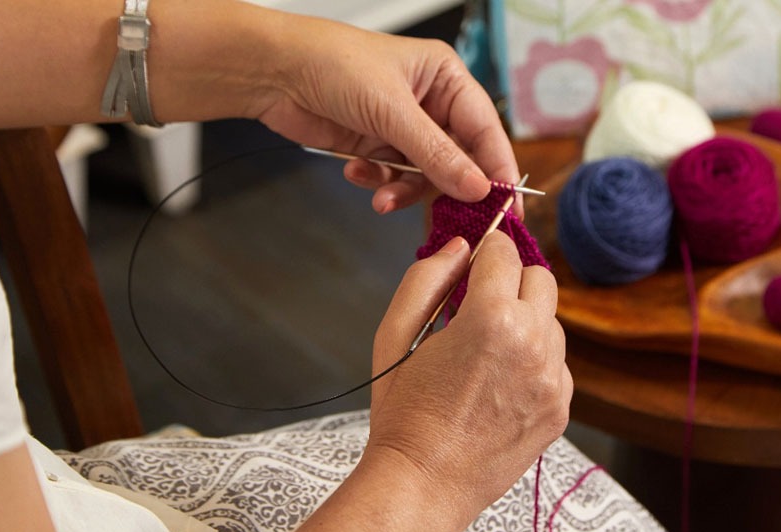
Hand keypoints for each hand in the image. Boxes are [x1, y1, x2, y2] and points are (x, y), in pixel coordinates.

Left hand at [254, 17, 519, 214]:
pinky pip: (394, 178)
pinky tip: (356, 171)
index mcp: (446, 78)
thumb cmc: (333, 64)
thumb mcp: (392, 110)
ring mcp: (403, 127)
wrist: (273, 71)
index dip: (498, 170)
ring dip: (403, 189)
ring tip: (381, 196)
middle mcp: (430, 103)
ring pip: (425, 176)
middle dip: (445, 186)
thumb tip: (479, 188)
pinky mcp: (377, 145)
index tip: (507, 207)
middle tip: (449, 217)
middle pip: (459, 159)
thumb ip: (438, 154)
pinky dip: (379, 182)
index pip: (485, 130)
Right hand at [369, 232, 570, 522]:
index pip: (505, 251)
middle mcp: (533, 343)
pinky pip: (557, 363)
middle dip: (512, 279)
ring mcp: (553, 378)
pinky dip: (535, 362)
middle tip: (483, 300)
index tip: (478, 255)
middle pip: (542, 277)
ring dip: (527, 321)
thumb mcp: (395, 335)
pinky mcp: (561, 406)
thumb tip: (459, 246)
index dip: (487, 248)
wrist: (424, 482)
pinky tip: (501, 382)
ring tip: (488, 351)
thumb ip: (427, 279)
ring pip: (552, 321)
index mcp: (491, 318)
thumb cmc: (404, 413)